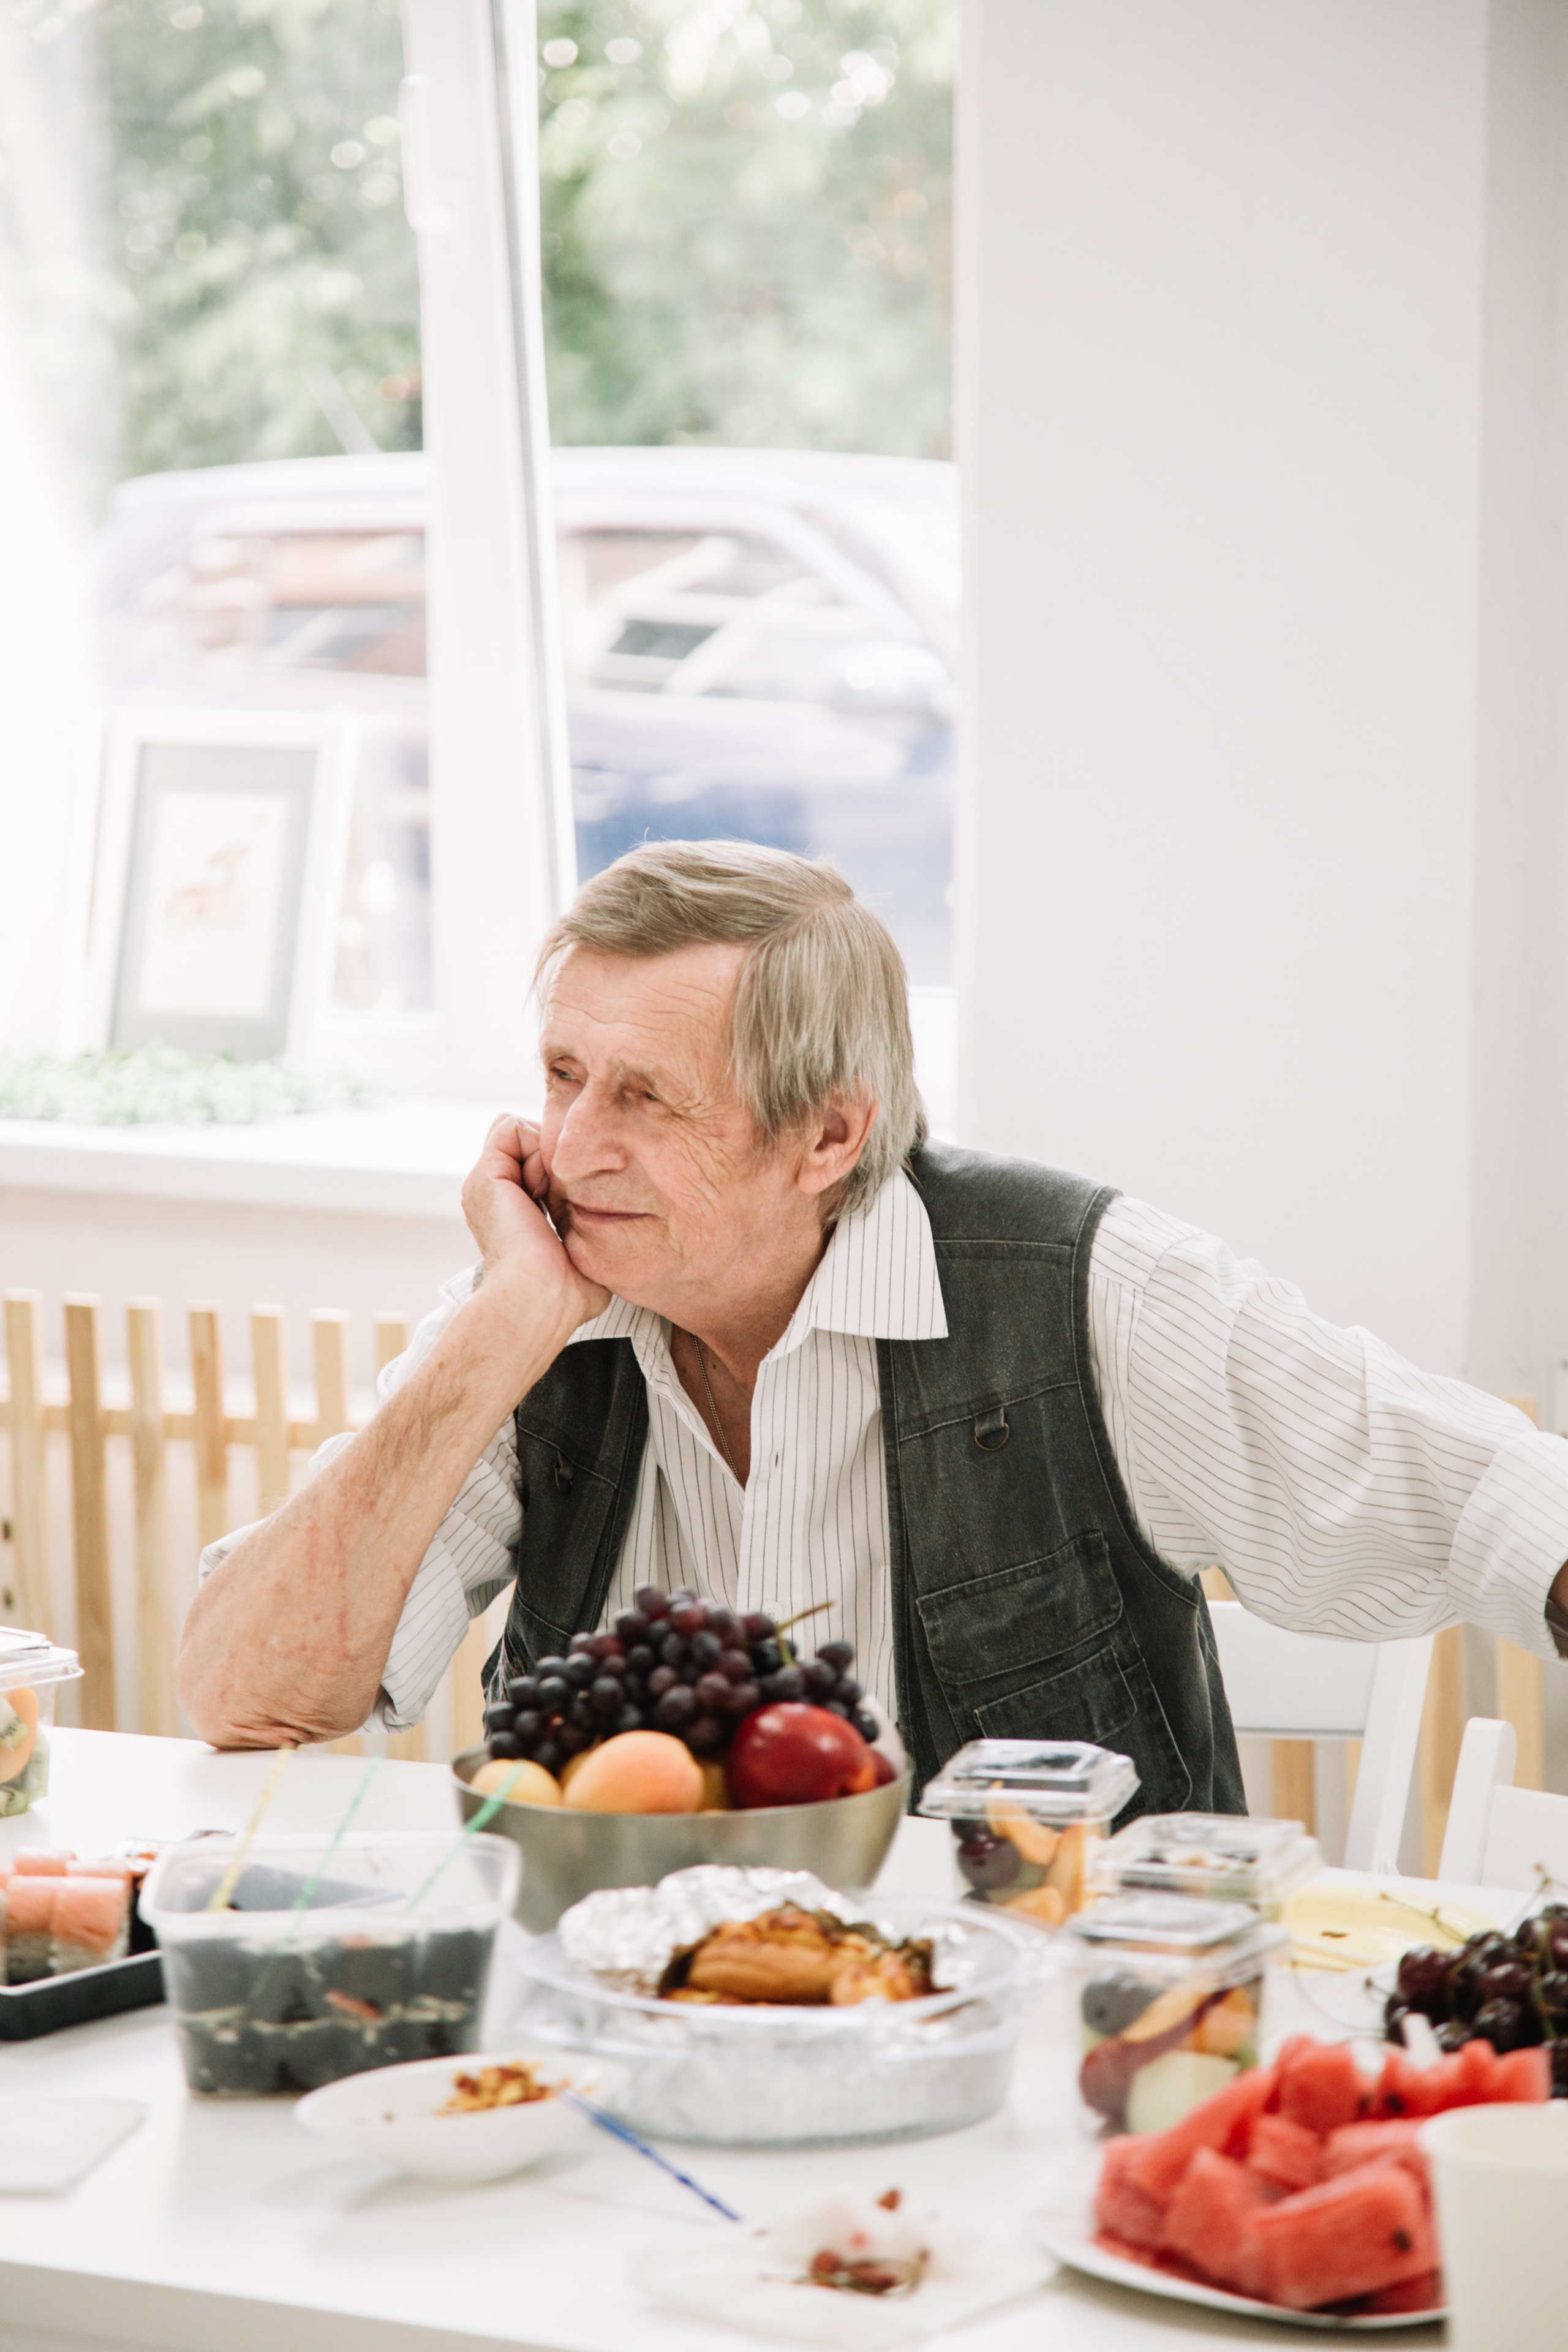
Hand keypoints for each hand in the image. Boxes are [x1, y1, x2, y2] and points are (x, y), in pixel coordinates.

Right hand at [461, 1115, 608, 1331]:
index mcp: (513, 1213)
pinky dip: (535, 1147)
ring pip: (522, 1131)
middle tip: (563, 1196)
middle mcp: (496, 1195)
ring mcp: (487, 1183)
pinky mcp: (485, 1174)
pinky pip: (511, 1127)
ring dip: (547, 1154)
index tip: (576, 1203)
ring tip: (551, 1194)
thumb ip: (589, 1229)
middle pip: (530, 1141)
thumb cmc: (566, 1294)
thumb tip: (613, 1227)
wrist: (538, 1300)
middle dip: (558, 1156)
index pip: (539, 1161)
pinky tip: (542, 1187)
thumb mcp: (584, 1254)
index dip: (565, 1169)